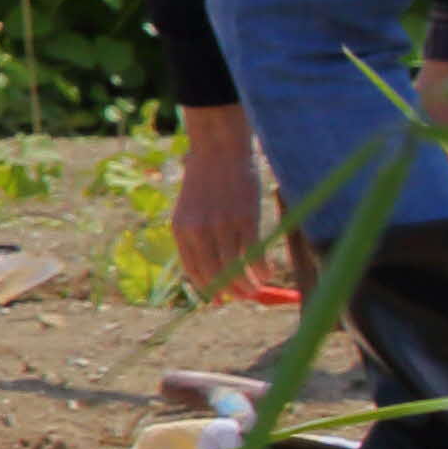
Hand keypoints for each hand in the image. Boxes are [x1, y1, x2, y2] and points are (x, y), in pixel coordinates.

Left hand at [169, 106, 271, 302]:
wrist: (219, 148)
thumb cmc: (208, 177)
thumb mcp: (192, 207)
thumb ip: (198, 233)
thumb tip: (213, 264)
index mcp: (181, 229)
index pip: (193, 270)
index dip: (207, 289)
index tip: (218, 301)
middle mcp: (198, 231)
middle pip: (214, 274)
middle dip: (230, 291)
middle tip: (243, 297)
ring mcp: (221, 226)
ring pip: (235, 268)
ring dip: (248, 284)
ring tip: (257, 288)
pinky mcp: (244, 219)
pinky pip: (253, 254)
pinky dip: (260, 269)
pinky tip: (266, 273)